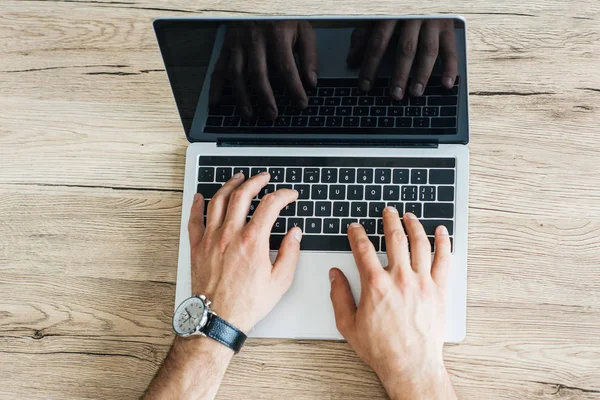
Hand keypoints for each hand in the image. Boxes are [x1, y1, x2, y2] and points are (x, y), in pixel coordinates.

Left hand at [189, 172, 302, 331]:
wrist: (218, 318)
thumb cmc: (247, 303)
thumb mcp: (280, 281)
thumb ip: (290, 253)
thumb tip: (295, 234)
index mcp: (253, 241)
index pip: (270, 205)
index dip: (283, 195)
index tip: (289, 195)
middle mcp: (230, 234)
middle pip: (243, 195)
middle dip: (256, 181)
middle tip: (264, 178)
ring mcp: (211, 238)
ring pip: (219, 201)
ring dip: (230, 185)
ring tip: (238, 178)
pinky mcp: (197, 247)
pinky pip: (195, 219)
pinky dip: (198, 204)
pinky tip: (201, 197)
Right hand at [209, 21, 317, 119]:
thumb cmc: (283, 15)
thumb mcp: (303, 28)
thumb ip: (309, 55)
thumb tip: (311, 81)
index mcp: (277, 34)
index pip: (286, 67)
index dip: (294, 88)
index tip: (301, 103)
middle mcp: (255, 38)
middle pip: (259, 74)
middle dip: (266, 98)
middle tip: (272, 116)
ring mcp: (238, 42)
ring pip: (237, 74)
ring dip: (242, 97)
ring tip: (249, 114)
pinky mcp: (227, 45)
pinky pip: (219, 67)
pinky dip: (215, 86)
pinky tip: (216, 102)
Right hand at [329, 208, 455, 399]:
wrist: (409, 365)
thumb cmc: (381, 348)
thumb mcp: (348, 324)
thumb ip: (338, 295)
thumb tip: (335, 275)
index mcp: (376, 285)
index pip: (363, 249)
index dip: (357, 234)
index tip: (355, 228)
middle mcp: (400, 278)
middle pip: (395, 238)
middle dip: (389, 220)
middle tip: (387, 211)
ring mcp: (422, 282)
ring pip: (420, 244)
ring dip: (414, 225)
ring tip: (409, 216)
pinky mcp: (439, 290)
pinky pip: (444, 260)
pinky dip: (443, 243)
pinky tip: (441, 232)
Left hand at [347, 19, 457, 98]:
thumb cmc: (396, 9)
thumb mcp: (376, 17)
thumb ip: (363, 37)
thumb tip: (351, 60)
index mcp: (391, 15)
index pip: (378, 43)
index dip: (370, 66)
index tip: (365, 86)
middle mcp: (413, 17)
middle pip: (405, 49)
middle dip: (399, 75)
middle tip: (395, 95)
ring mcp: (432, 22)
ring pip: (428, 51)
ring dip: (422, 74)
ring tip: (416, 93)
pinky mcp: (448, 27)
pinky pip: (450, 50)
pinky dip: (450, 68)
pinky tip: (446, 84)